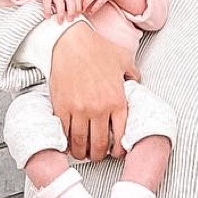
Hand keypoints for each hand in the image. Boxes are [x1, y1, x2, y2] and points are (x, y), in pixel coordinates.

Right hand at [21, 0, 80, 19]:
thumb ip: (68, 2)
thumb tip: (75, 16)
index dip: (78, 8)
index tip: (77, 17)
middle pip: (70, 0)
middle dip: (71, 11)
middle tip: (70, 21)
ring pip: (59, 1)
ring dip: (61, 13)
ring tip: (60, 21)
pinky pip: (47, 1)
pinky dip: (48, 10)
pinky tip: (47, 17)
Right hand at [49, 16, 135, 161]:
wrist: (70, 42)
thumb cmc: (97, 49)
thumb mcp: (123, 59)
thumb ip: (133, 74)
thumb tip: (136, 83)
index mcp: (117, 101)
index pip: (119, 136)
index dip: (117, 150)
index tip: (114, 153)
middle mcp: (99, 109)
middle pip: (99, 145)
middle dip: (97, 155)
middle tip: (96, 156)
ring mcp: (79, 109)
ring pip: (80, 142)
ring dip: (81, 153)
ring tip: (81, 153)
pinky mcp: (61, 107)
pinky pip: (65, 132)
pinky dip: (66, 141)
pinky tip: (68, 143)